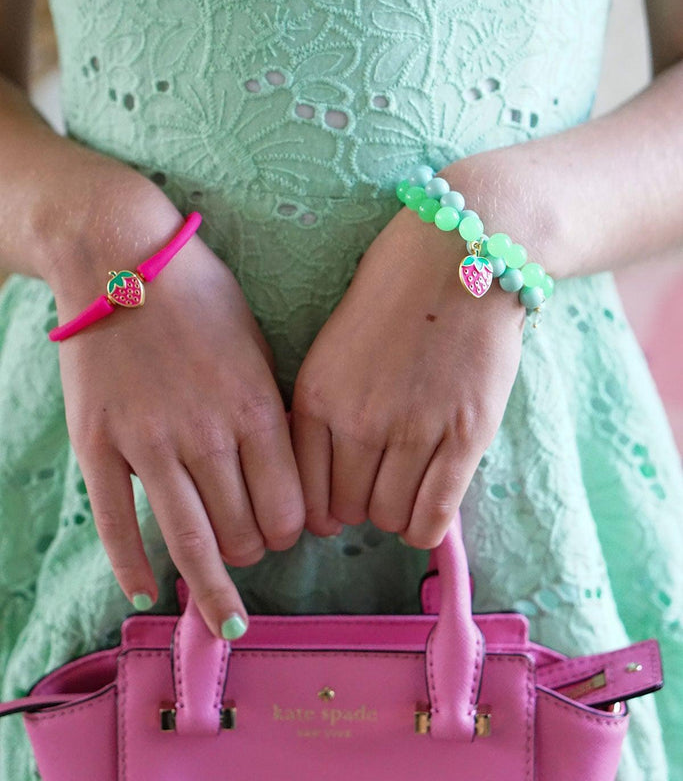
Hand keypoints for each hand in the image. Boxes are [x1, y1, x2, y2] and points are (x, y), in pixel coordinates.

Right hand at [49, 178, 305, 637]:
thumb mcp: (257, 345)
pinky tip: (147, 592)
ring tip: (223, 606)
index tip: (288, 532)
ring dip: (212, 582)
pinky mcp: (98, 445)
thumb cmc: (200, 295)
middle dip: (256, 552)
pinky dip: (132, 566)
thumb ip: (272, 414)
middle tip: (253, 549)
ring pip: (190, 540)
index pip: (287, 507)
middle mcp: (207, 434)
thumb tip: (287, 480)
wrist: (117, 256)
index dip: (293, 532)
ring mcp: (148, 443)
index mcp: (255, 408)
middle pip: (244, 532)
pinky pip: (117, 522)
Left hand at [290, 200, 525, 548]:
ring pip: (388, 516)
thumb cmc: (394, 294)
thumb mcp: (333, 348)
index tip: (333, 500)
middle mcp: (358, 419)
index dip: (316, 506)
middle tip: (374, 486)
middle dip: (356, 507)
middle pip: (344, 509)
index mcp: (317, 396)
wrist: (462, 253)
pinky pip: (435, 514)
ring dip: (393, 513)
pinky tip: (426, 514)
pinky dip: (426, 528)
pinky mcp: (466, 435)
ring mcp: (414, 429)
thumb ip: (321, 410)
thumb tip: (319, 481)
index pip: (300, 490)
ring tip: (405, 486)